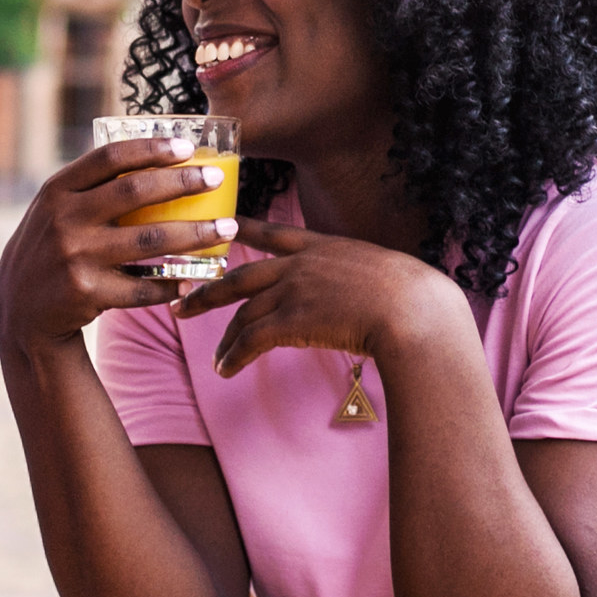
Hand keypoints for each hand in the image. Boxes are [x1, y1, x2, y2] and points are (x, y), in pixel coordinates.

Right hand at [0, 135, 241, 349]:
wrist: (19, 310)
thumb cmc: (51, 249)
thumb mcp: (55, 210)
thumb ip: (89, 187)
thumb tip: (152, 157)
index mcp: (57, 191)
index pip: (110, 158)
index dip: (152, 149)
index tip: (187, 147)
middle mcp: (64, 220)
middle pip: (135, 192)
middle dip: (183, 183)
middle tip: (218, 180)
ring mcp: (75, 257)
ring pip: (150, 240)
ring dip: (196, 234)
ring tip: (227, 229)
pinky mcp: (87, 293)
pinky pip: (143, 287)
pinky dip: (172, 283)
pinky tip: (192, 279)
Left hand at [170, 218, 451, 377]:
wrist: (416, 310)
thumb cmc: (415, 298)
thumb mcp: (383, 271)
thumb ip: (358, 276)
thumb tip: (359, 293)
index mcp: (323, 245)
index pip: (273, 232)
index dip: (241, 229)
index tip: (220, 227)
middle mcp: (301, 263)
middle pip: (239, 275)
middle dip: (207, 292)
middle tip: (181, 303)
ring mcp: (294, 290)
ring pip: (242, 312)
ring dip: (225, 338)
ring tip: (216, 359)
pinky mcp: (293, 320)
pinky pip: (251, 339)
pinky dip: (234, 355)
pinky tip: (226, 369)